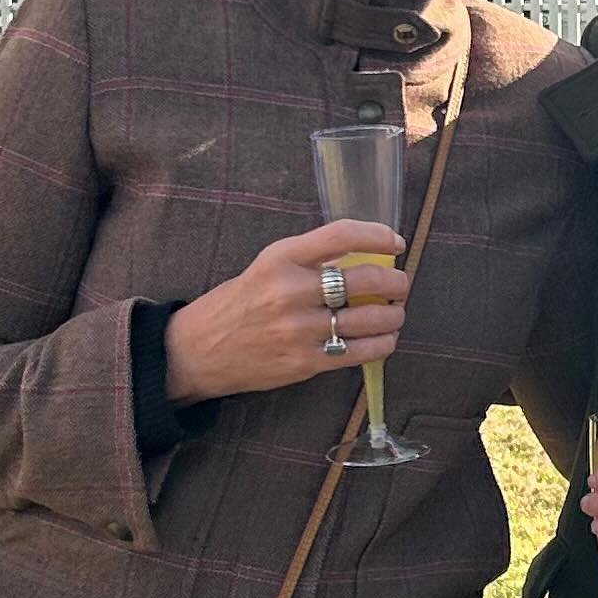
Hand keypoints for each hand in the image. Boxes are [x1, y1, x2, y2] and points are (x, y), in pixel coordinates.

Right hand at [164, 220, 408, 404]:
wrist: (197, 351)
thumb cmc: (238, 304)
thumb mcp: (267, 267)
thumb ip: (310, 261)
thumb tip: (364, 258)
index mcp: (281, 258)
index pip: (342, 235)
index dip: (379, 235)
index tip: (396, 243)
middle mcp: (291, 291)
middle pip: (367, 279)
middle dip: (396, 282)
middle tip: (400, 284)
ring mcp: (299, 329)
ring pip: (372, 319)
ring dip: (394, 315)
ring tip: (394, 313)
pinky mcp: (305, 362)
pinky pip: (361, 352)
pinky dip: (383, 344)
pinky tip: (384, 339)